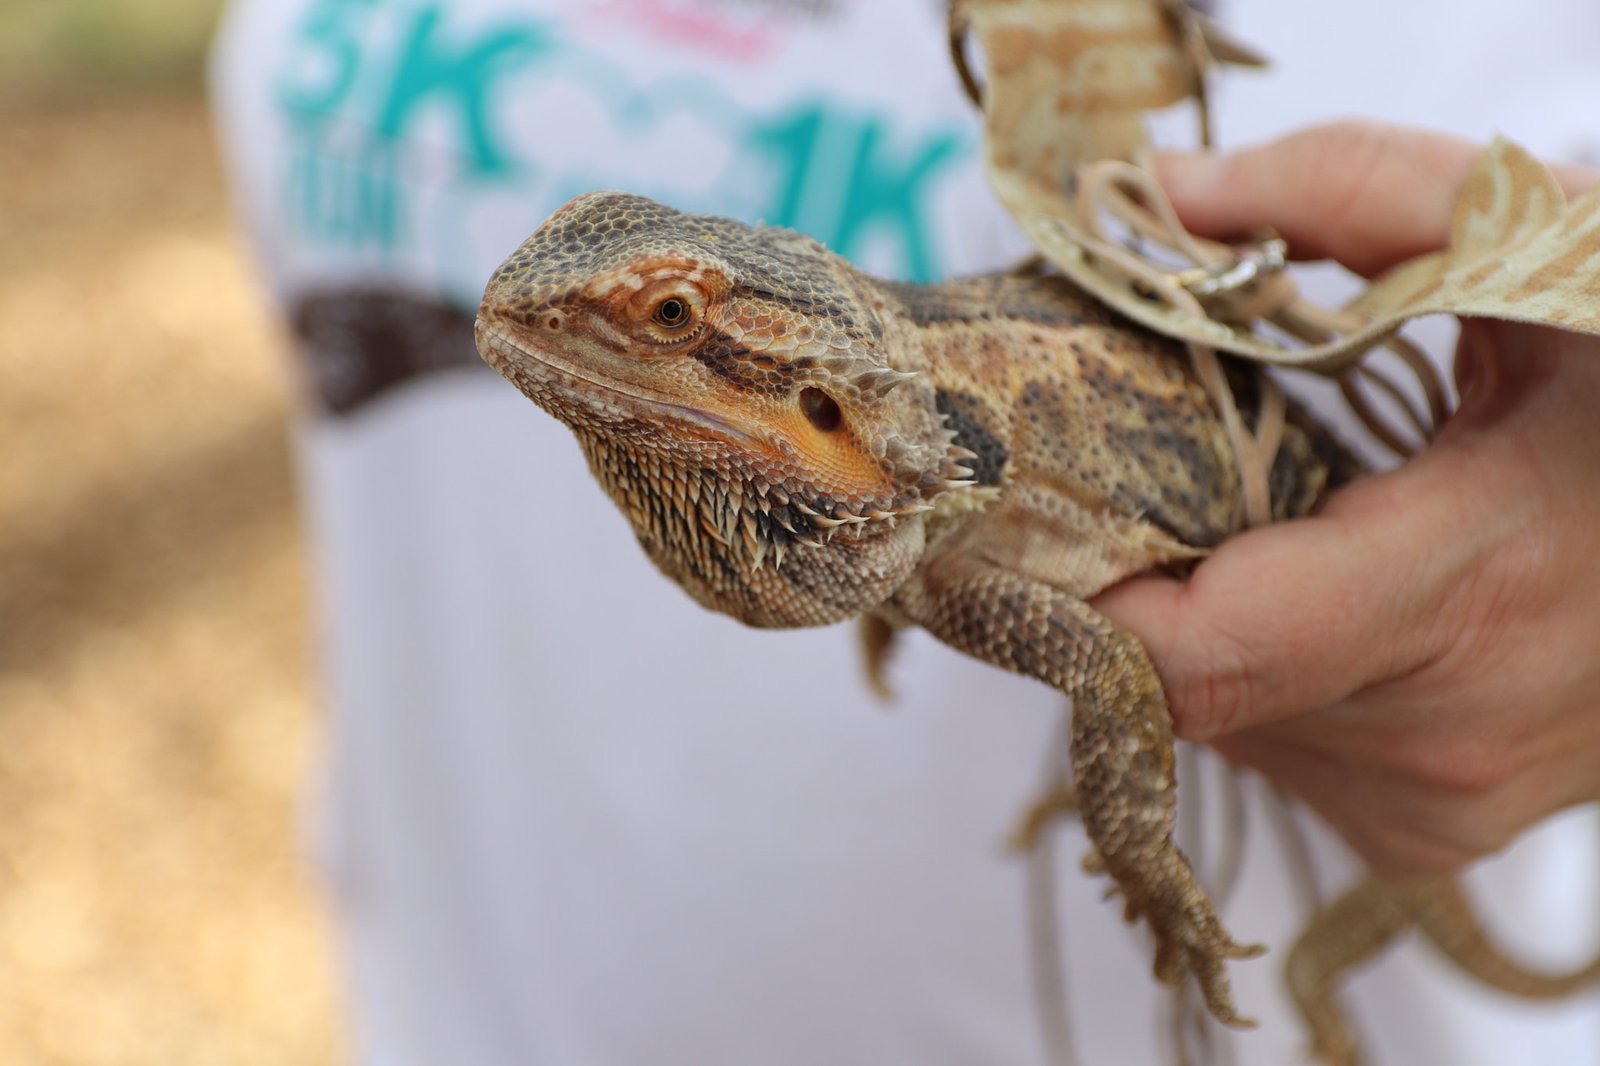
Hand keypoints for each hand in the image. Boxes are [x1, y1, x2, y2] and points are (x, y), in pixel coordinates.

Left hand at [1093, 121, 1599, 878]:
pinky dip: (1259, 671)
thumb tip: (1156, 201)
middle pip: (1178, 684)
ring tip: (1256, 525)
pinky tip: (1317, 598)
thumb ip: (1348, 191)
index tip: (1033, 506)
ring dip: (1199, 621)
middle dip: (1131, 577)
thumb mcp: (1531, 250)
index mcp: (1475, 581)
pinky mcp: (1423, 830)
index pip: (1196, 652)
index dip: (1078, 589)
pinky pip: (1270, 746)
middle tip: (1134, 477)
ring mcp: (1434, 800)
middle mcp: (1446, 731)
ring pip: (1215, 719)